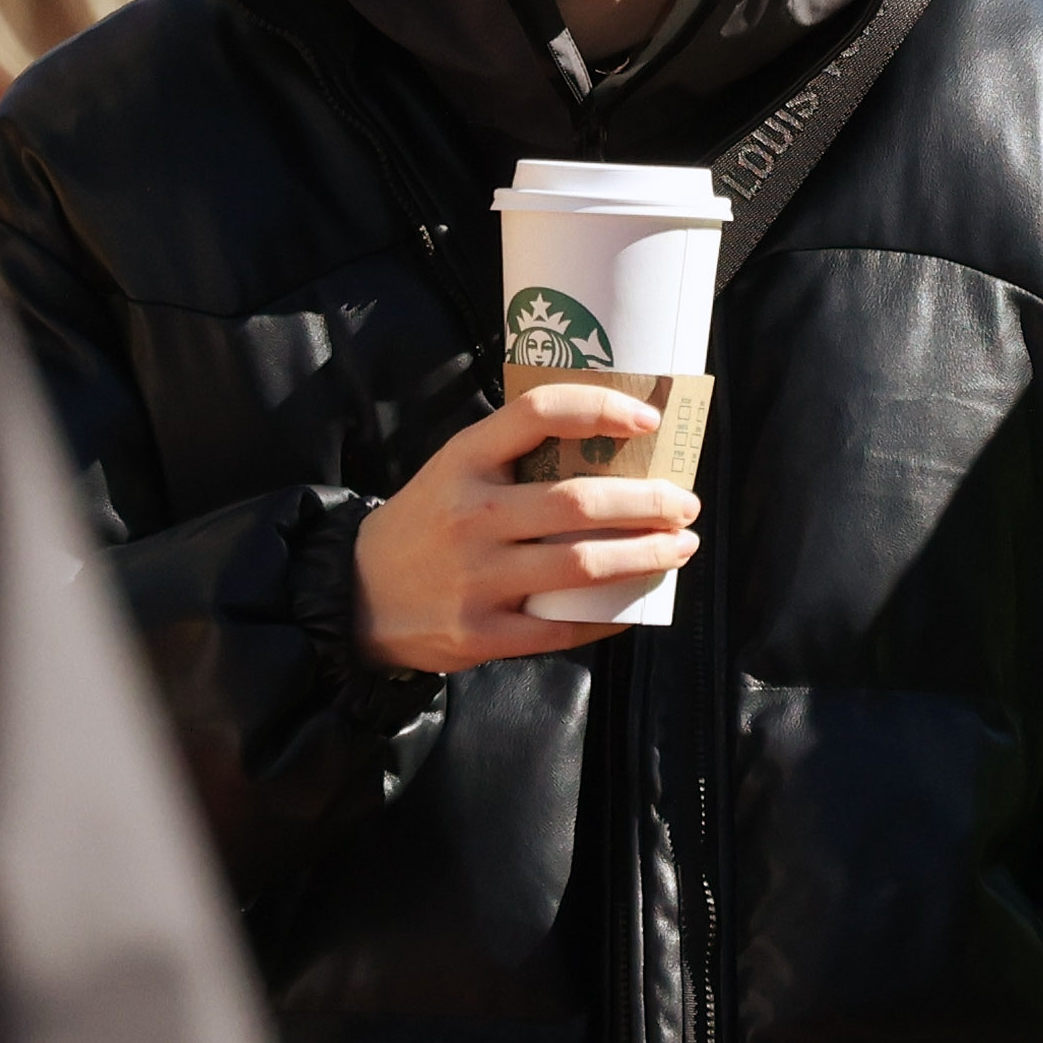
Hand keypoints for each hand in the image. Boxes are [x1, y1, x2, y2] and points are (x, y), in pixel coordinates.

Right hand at [352, 379, 701, 673]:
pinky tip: (638, 604)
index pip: (538, 414)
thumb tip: (612, 445)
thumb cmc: (427, 523)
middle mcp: (470, 515)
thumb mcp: (453, 471)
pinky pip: (563, 626)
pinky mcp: (481, 633)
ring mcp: (475, 578)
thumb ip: (512, 457)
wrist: (356, 595)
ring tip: (680, 548)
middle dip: (649, 503)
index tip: (649, 418)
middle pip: (578, 501)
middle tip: (686, 504)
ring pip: (582, 565)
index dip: (600, 408)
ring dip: (646, 556)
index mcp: (463, 461)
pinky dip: (610, 616)